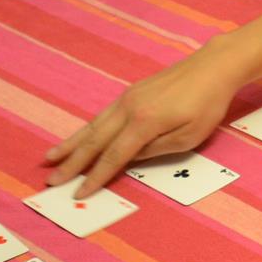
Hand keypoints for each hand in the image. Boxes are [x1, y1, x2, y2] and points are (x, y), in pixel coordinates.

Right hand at [44, 42, 246, 195]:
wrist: (211, 67)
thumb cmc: (207, 105)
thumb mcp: (190, 137)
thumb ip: (156, 150)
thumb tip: (130, 158)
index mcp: (145, 122)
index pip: (114, 156)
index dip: (95, 177)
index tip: (78, 193)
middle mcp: (128, 109)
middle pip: (95, 141)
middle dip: (72, 163)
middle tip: (51, 180)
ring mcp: (126, 98)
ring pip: (92, 125)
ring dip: (70, 144)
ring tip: (50, 158)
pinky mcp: (130, 93)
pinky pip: (101, 116)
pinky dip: (85, 129)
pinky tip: (77, 138)